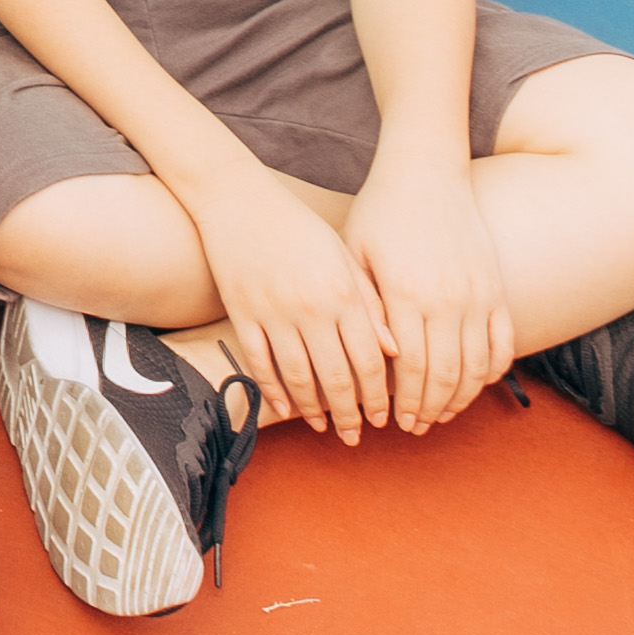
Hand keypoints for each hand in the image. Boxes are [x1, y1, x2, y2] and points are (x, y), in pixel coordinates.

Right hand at [181, 162, 397, 441]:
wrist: (237, 198)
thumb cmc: (298, 227)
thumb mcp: (343, 257)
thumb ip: (371, 304)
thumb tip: (396, 352)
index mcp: (343, 292)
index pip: (369, 360)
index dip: (377, 396)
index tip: (383, 419)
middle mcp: (311, 306)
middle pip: (335, 377)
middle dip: (349, 414)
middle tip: (356, 436)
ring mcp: (273, 312)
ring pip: (298, 377)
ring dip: (313, 409)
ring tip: (324, 427)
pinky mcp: (241, 313)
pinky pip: (260, 363)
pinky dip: (273, 391)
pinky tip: (284, 409)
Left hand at [346, 157, 513, 434]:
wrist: (426, 170)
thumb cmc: (380, 212)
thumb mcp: (355, 254)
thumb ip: (366, 308)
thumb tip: (381, 360)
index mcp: (407, 293)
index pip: (410, 368)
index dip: (402, 400)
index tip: (390, 420)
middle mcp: (448, 299)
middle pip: (444, 375)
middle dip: (428, 408)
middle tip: (414, 426)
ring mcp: (478, 295)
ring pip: (476, 367)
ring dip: (459, 398)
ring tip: (440, 413)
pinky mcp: (496, 289)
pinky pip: (502, 344)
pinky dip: (491, 372)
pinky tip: (474, 385)